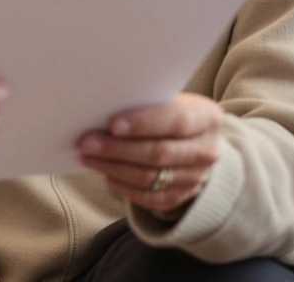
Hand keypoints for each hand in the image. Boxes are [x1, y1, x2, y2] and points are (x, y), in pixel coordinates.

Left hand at [78, 93, 221, 217]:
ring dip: (115, 168)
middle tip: (86, 143)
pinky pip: (153, 197)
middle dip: (118, 148)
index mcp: (206, 117)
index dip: (143, 123)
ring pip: (152, 177)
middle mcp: (207, 149)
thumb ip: (144, 101)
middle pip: (159, 152)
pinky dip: (126, 188)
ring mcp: (198, 176)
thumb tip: (101, 106)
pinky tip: (106, 175)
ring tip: (87, 157)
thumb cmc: (169, 108)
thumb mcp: (166, 97)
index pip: (176, 121)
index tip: (112, 124)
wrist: (195, 137)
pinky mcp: (184, 195)